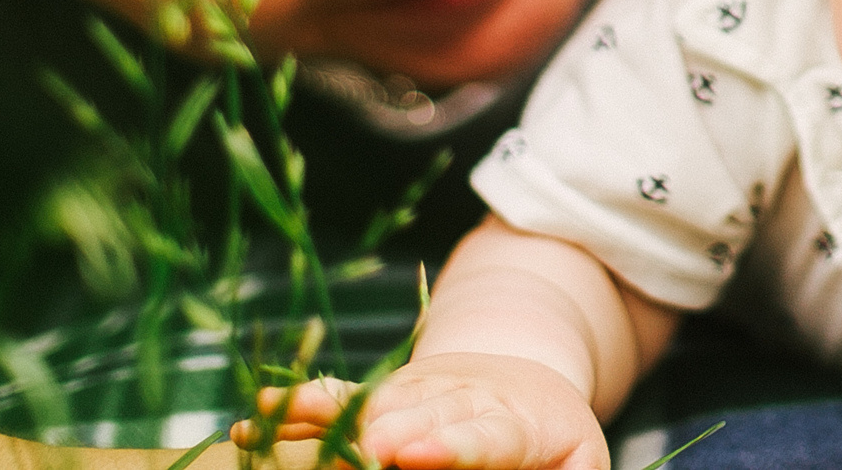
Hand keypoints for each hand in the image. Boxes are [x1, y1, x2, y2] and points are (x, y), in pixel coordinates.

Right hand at [235, 352, 610, 469]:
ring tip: (297, 440)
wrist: (525, 379)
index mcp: (517, 423)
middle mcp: (463, 399)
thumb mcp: (580, 461)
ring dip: (339, 424)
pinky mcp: (385, 394)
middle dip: (390, 435)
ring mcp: (420, 392)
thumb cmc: (553, 442)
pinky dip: (302, 407)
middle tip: (367, 453)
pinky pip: (340, 399)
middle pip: (422, 418)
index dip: (451, 445)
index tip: (414, 455)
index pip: (485, 435)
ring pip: (376, 405)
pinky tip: (261, 414)